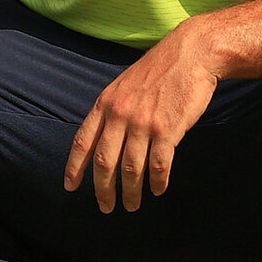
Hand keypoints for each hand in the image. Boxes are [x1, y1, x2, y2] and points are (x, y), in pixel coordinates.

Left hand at [65, 22, 219, 211]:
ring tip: (132, 206)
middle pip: (104, 162)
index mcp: (105, 103)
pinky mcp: (168, 129)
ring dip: (131, 192)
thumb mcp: (124, 86)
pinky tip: (157, 190)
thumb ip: (112, 111)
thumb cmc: (159, 71)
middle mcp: (120, 114)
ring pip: (131, 168)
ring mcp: (143, 122)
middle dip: (103, 190)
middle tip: (106, 207)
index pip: (82, 141)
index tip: (70, 187)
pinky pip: (158, 165)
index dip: (74, 167)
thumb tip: (102, 140)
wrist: (191, 54)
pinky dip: (157, 182)